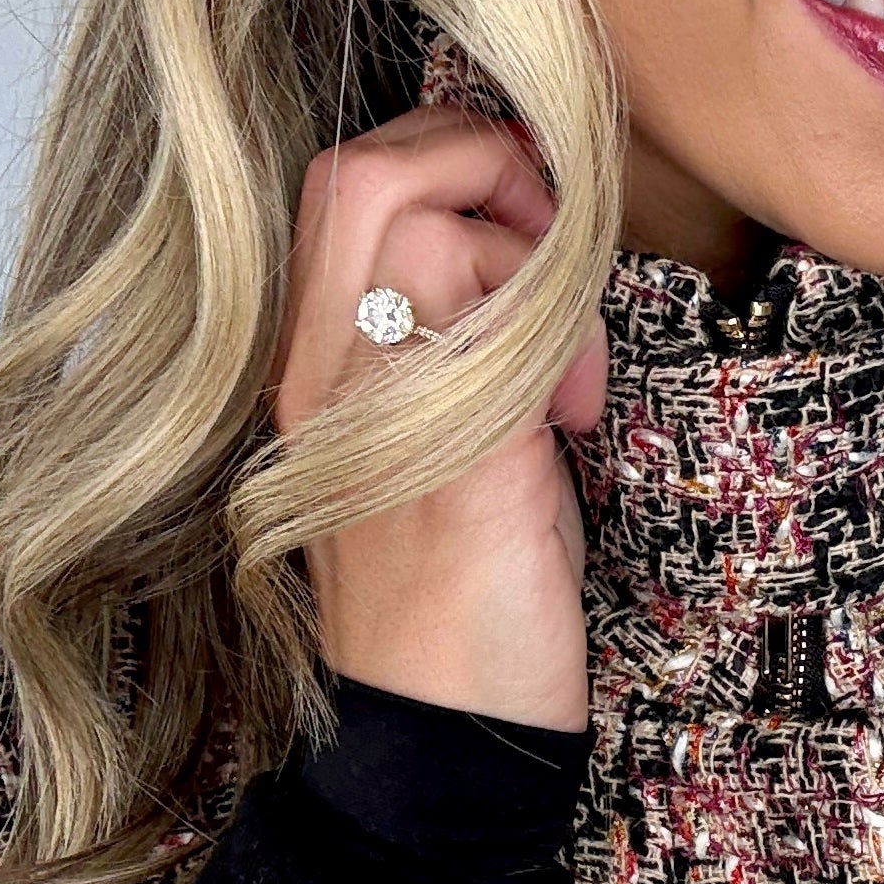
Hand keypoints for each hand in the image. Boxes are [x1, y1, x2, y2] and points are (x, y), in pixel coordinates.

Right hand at [270, 108, 609, 729]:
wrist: (446, 732)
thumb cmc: (460, 588)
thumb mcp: (438, 432)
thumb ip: (449, 324)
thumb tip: (516, 224)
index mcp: (309, 361)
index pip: (342, 176)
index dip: (442, 151)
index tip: (520, 215)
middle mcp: (320, 375)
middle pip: (369, 173)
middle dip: (488, 171)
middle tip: (548, 254)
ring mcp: (375, 415)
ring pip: (441, 236)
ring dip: (540, 277)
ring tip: (567, 384)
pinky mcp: (456, 462)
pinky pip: (508, 329)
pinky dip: (564, 350)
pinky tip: (573, 425)